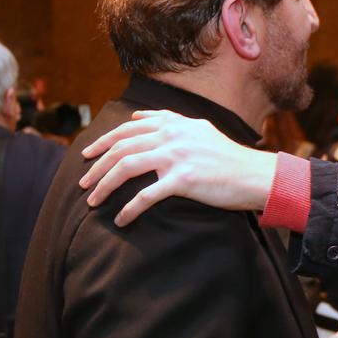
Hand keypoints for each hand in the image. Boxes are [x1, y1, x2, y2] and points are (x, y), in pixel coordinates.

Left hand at [79, 110, 279, 225]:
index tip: (87, 155)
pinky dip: (130, 209)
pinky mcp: (184, 179)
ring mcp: (177, 156)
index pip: (127, 129)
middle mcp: (171, 135)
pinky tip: (122, 220)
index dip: (103, 142)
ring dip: (104, 186)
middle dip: (96, 167)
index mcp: (173, 123)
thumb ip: (168, 120)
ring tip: (93, 201)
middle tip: (83, 183)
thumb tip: (138, 117)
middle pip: (121, 148)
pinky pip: (147, 195)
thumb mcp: (198, 128)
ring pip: (127, 167)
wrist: (254, 174)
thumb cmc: (227, 156)